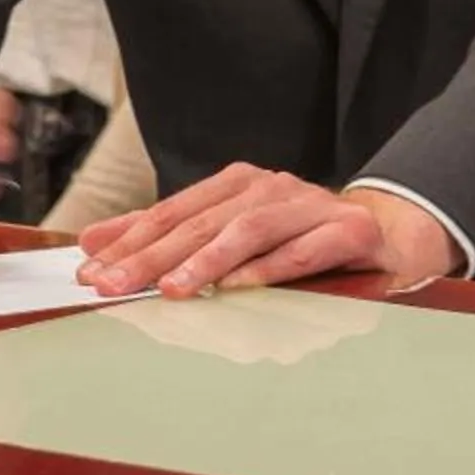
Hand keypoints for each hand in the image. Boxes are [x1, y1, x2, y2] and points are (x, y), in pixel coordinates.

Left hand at [74, 166, 457, 298]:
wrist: (385, 238)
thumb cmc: (297, 241)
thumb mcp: (228, 235)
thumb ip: (165, 238)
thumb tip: (92, 243)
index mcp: (235, 186)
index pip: (171, 213)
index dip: (128, 240)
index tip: (89, 270)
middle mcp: (269, 188)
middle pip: (200, 222)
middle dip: (151, 256)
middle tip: (113, 285)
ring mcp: (310, 206)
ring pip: (248, 231)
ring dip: (206, 261)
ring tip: (170, 289)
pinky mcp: (349, 232)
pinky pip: (305, 250)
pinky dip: (271, 267)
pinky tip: (240, 286)